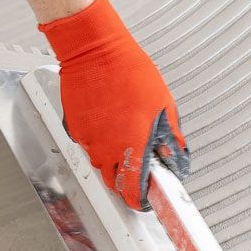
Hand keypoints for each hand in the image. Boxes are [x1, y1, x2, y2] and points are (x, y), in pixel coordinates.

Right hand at [39, 0, 189, 210]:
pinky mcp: (75, 129)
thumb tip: (175, 157)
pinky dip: (99, 142)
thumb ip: (170, 138)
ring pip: (100, 165)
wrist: (93, 50)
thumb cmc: (128, 70)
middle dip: (127, 181)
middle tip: (139, 169)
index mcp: (131, 146)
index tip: (148, 198)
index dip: (141, 200)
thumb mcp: (164, 105)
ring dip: (113, 161)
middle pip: (114, 183)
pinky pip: (88, 146)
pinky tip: (108, 122)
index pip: (133, 192)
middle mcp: (106, 148)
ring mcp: (88, 140)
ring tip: (124, 137)